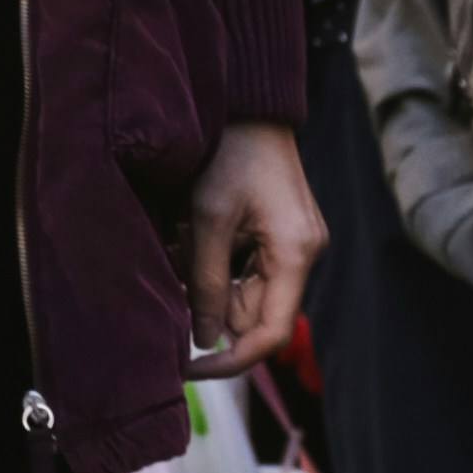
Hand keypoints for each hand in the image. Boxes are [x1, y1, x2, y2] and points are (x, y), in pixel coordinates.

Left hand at [180, 120, 323, 375]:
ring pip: (245, 293)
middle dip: (210, 310)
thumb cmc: (230, 152)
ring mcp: (292, 243)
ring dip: (207, 285)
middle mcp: (302, 254)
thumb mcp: (208, 219)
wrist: (248, 104)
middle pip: (255, 314)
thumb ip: (206, 283)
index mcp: (295, 253)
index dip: (232, 360)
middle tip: (169, 288)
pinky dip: (214, 266)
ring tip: (179, 245)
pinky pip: (244, 269)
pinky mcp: (278, 233)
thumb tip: (203, 339)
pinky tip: (189, 236)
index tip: (190, 368)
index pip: (272, 333)